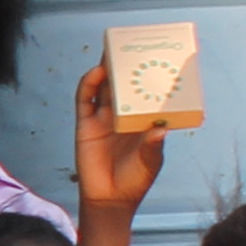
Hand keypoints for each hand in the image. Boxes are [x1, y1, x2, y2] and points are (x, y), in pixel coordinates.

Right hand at [70, 62, 166, 216]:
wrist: (110, 199)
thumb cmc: (135, 180)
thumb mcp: (151, 163)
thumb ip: (153, 148)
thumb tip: (159, 132)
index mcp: (142, 121)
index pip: (146, 93)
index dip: (150, 77)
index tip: (159, 59)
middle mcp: (123, 116)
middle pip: (123, 85)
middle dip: (127, 66)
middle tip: (132, 46)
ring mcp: (103, 118)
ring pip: (104, 87)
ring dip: (108, 69)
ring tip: (113, 52)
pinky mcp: (86, 124)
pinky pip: (85, 99)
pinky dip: (89, 84)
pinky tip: (96, 73)